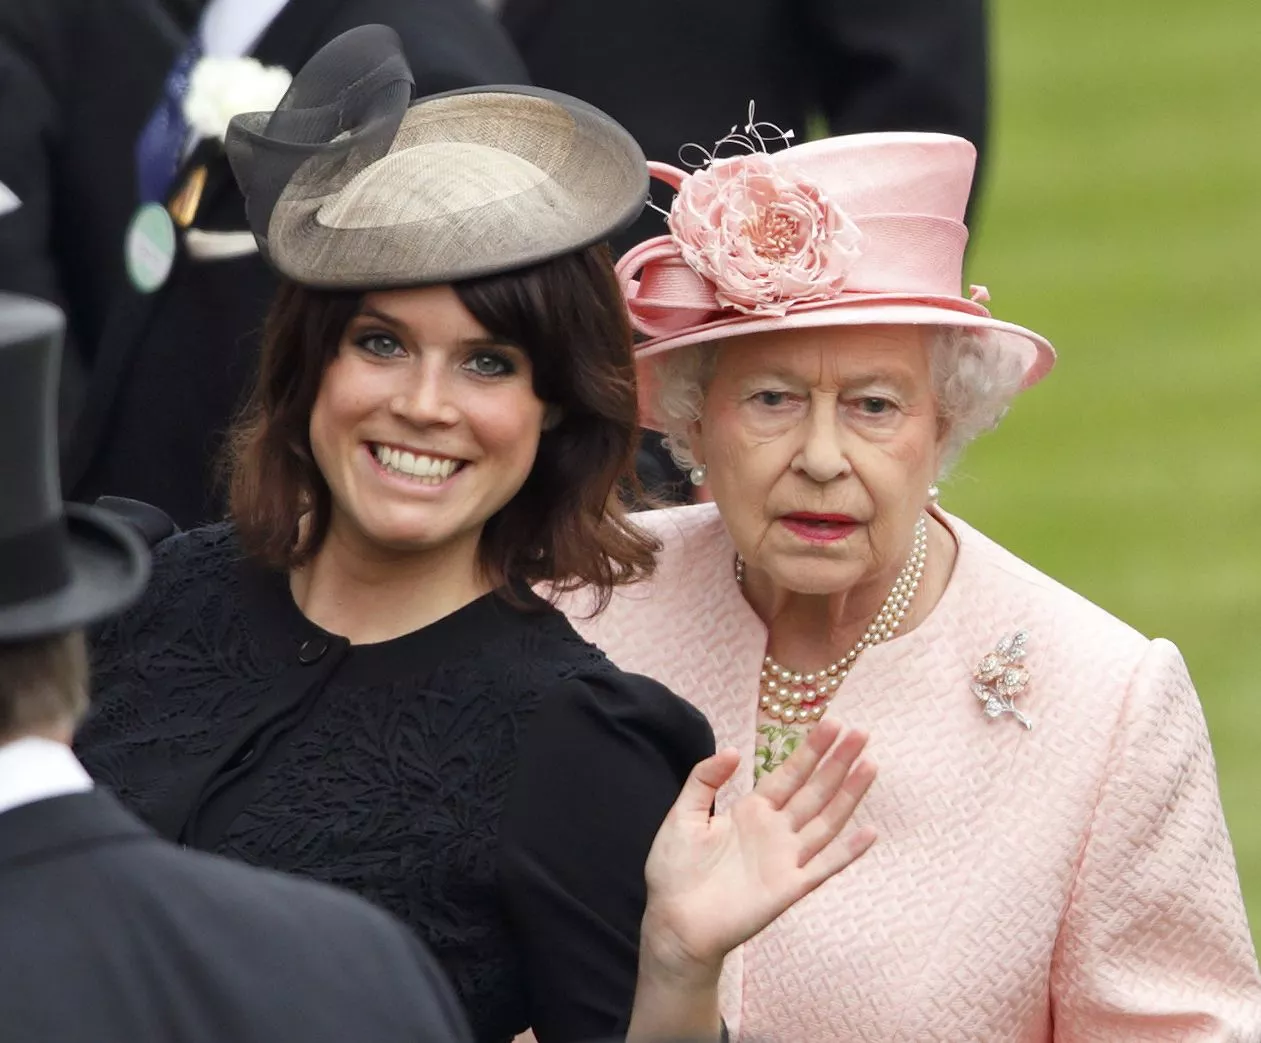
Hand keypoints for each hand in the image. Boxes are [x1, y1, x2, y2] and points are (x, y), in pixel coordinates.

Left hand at [639, 718, 875, 984]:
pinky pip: (824, 866)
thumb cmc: (675, 871)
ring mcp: (786, 858)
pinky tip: (870, 831)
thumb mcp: (683, 815)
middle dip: (837, 762)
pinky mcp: (790, 887)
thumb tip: (733, 750)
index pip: (788, 774)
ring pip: (826, 820)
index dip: (810, 750)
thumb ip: (704, 780)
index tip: (832, 724)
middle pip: (814, 790)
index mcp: (752, 811)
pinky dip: (847, 851)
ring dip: (848, 794)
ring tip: (870, 766)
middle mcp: (775, 830)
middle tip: (861, 733)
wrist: (674, 922)